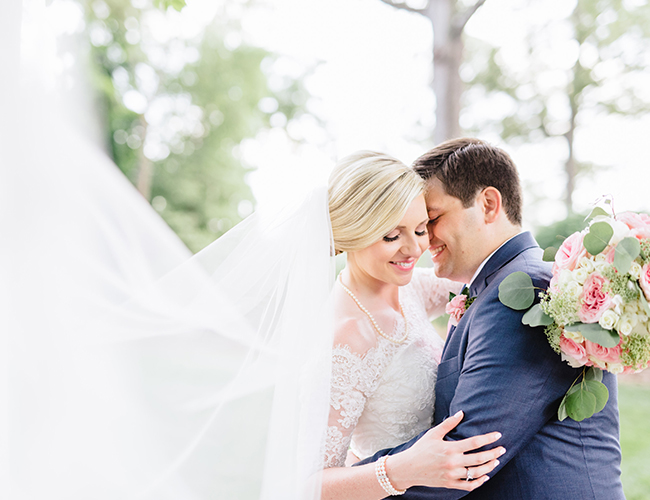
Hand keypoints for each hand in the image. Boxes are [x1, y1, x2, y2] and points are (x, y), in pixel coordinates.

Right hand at [387, 410, 504, 491]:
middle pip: (479, 458)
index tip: (498, 435)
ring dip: (489, 467)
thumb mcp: (433, 433)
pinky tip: (485, 476)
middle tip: (503, 449)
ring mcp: (452, 475)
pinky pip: (469, 485)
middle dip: (494, 453)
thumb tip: (462, 413)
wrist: (409, 468)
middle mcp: (453, 462)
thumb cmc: (421, 449)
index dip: (488, 438)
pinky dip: (479, 482)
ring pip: (477, 473)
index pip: (474, 442)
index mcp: (450, 448)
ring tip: (496, 461)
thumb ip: (449, 423)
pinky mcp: (450, 484)